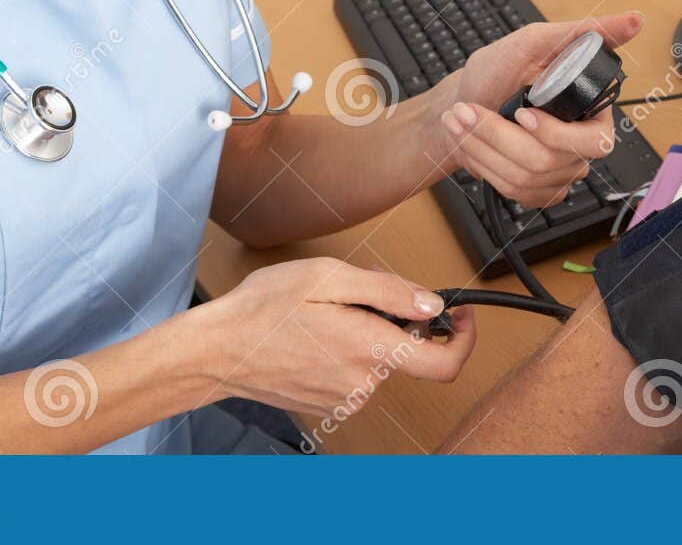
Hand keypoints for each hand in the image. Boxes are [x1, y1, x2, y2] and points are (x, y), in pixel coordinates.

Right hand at [192, 257, 476, 418]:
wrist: (217, 351)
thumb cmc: (264, 309)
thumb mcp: (328, 278)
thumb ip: (389, 292)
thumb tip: (433, 304)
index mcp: (370, 350)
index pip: (444, 363)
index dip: (465, 339)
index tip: (462, 315)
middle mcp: (364, 383)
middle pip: (408, 350)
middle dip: (398, 319)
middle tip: (362, 295)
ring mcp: (347, 398)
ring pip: (381, 359)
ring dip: (369, 333)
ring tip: (329, 312)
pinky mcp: (330, 404)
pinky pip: (358, 372)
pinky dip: (350, 349)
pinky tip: (318, 333)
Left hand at [430, 11, 644, 206]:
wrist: (461, 103)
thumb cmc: (497, 71)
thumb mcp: (535, 42)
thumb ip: (584, 32)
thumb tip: (634, 20)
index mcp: (591, 111)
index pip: (597, 141)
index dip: (556, 134)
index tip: (523, 113)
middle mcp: (579, 145)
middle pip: (550, 161)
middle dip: (499, 136)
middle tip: (469, 112)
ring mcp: (559, 172)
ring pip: (525, 176)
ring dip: (481, 145)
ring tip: (459, 119)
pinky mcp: (536, 190)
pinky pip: (514, 190)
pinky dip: (483, 164)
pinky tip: (472, 143)